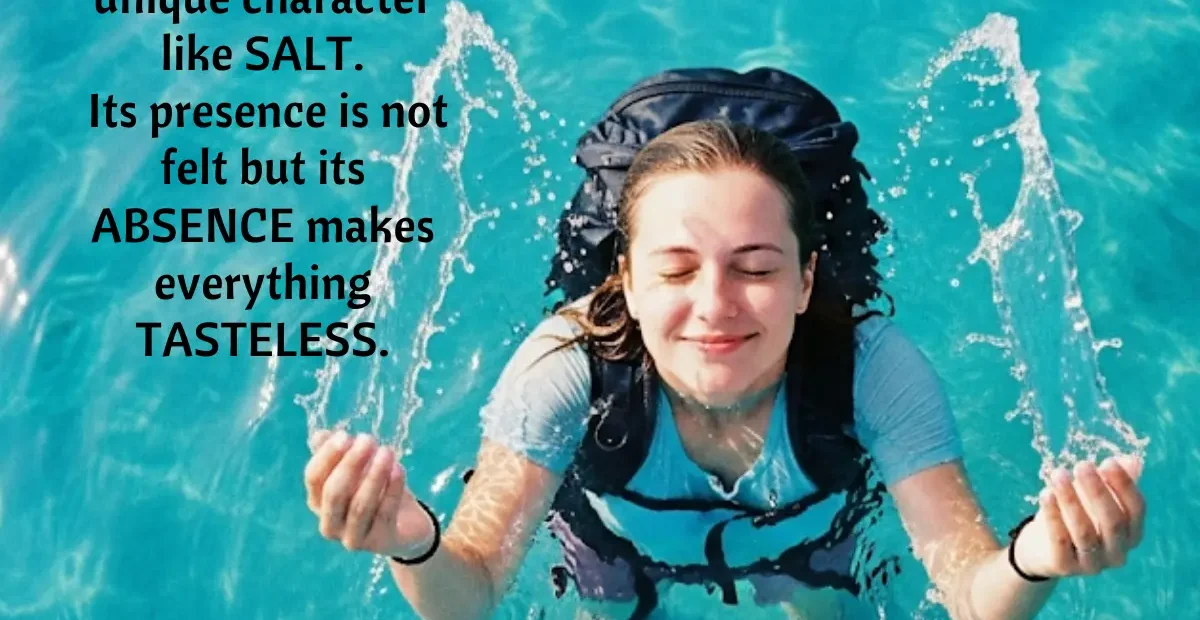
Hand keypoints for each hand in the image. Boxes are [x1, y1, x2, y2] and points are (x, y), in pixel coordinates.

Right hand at [303, 429, 436, 558]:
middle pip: (334, 493)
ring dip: (374, 475)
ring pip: (360, 506)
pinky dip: (392, 489)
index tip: (345, 435)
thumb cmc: (376, 489)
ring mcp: (353, 538)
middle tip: (368, 439)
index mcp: (318, 503)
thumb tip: (321, 435)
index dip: (327, 456)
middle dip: (351, 463)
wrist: (408, 523)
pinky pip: (385, 513)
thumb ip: (339, 452)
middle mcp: (330, 524)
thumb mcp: (359, 468)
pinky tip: (399, 469)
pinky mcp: (380, 542)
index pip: (313, 479)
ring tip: (387, 451)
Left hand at [1014, 454, 1145, 578]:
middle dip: (1098, 491)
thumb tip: (1132, 460)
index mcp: (1132, 534)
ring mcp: (1092, 564)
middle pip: (1113, 521)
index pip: (1136, 509)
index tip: (1109, 462)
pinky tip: (1045, 493)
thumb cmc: (1076, 515)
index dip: (1124, 485)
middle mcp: (1117, 553)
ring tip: (1058, 474)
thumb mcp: (1093, 496)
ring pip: (1084, 531)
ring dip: (1071, 500)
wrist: (1041, 547)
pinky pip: (1059, 541)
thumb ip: (1113, 481)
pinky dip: (1053, 516)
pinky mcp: (1065, 567)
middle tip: (1082, 465)